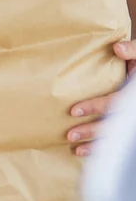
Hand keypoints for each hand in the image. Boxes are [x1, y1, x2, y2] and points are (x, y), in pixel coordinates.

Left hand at [67, 40, 135, 155]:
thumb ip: (133, 51)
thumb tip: (117, 47)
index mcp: (134, 95)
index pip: (115, 103)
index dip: (95, 107)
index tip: (73, 111)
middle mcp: (134, 111)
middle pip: (114, 125)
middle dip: (92, 131)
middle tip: (70, 135)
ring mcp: (132, 121)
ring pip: (118, 139)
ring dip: (97, 146)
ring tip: (77, 151)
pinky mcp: (129, 129)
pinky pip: (121, 142)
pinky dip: (106, 148)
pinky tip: (90, 153)